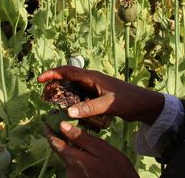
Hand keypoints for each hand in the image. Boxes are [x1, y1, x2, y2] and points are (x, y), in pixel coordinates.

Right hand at [38, 66, 164, 124]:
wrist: (144, 104)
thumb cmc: (128, 100)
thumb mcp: (108, 105)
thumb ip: (89, 108)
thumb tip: (68, 112)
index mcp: (92, 77)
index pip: (68, 71)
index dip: (52, 73)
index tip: (40, 79)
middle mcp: (92, 80)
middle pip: (69, 78)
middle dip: (55, 83)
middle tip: (44, 94)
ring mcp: (96, 88)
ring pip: (75, 88)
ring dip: (64, 93)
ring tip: (54, 104)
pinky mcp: (99, 96)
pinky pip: (81, 96)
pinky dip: (74, 101)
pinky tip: (72, 112)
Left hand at [45, 122, 138, 177]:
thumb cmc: (118, 169)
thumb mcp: (102, 149)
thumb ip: (81, 138)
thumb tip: (62, 125)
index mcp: (74, 160)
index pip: (55, 144)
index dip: (49, 132)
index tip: (46, 122)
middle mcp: (69, 172)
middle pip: (61, 152)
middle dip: (63, 139)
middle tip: (67, 126)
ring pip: (70, 159)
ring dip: (74, 150)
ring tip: (85, 141)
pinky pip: (75, 167)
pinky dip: (80, 158)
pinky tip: (91, 156)